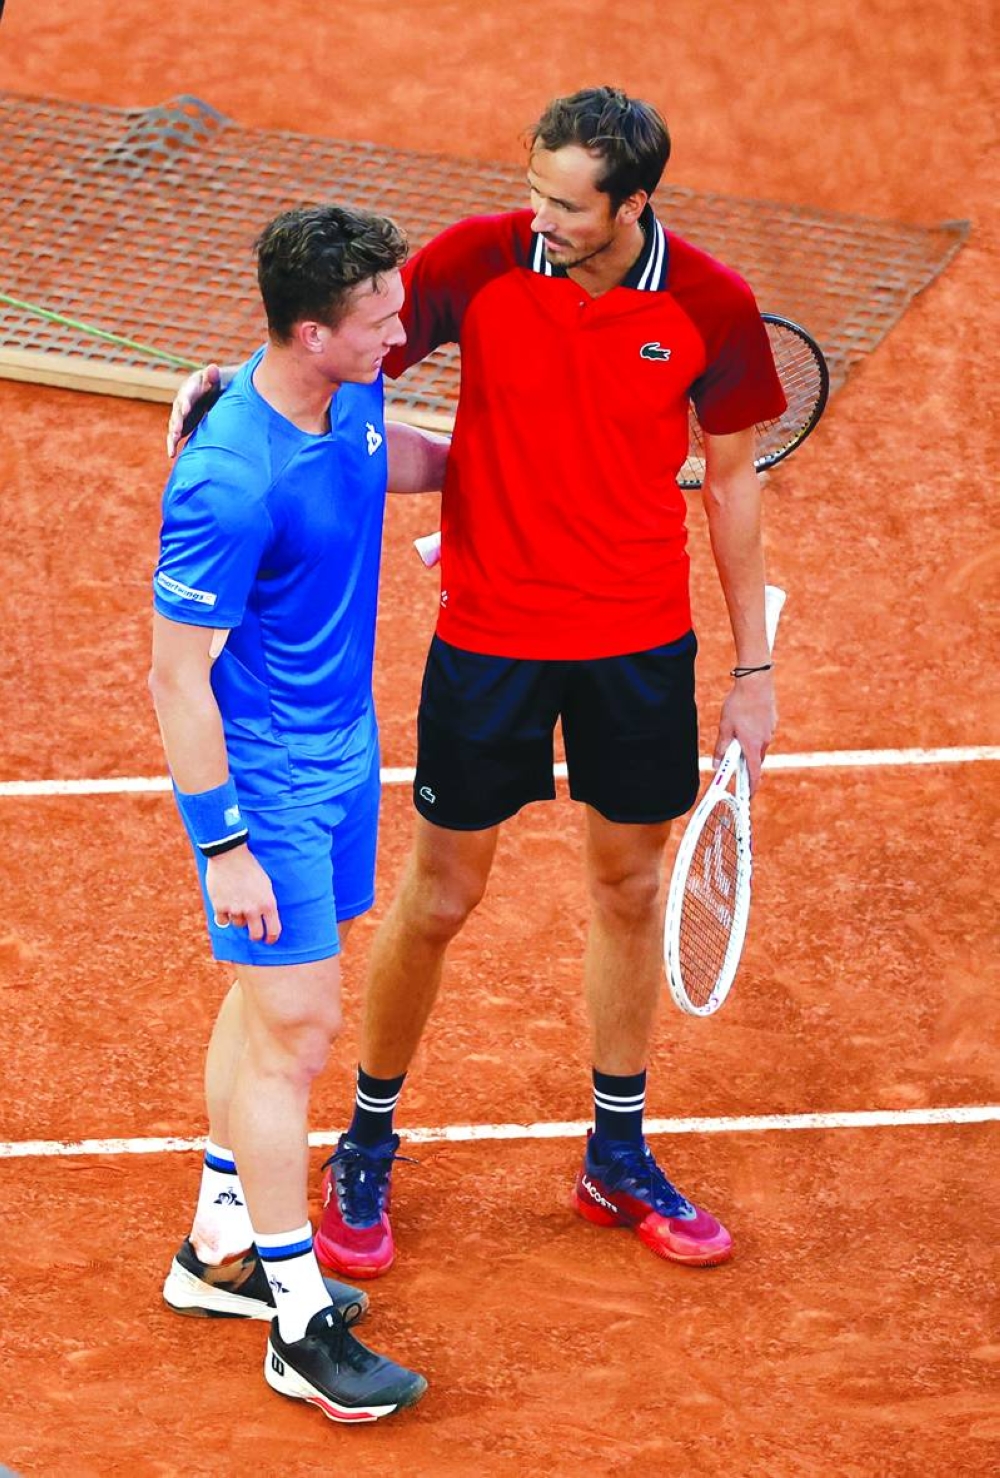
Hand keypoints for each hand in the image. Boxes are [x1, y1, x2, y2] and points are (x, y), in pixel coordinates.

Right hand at [166, 364, 221, 457]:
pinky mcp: (181, 426)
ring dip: (173, 433)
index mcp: (190, 389)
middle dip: (177, 421)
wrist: (211, 393)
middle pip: (177, 412)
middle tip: (178, 430)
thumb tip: (213, 368)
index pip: (186, 395)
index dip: (185, 402)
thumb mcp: (215, 380)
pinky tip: (171, 454)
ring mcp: (180, 414)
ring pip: (174, 424)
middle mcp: (181, 402)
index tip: (186, 409)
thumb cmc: (214, 386)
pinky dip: (172, 444)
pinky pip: (174, 435)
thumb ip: (213, 376)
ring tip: (174, 442)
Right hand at [206, 847, 280, 943]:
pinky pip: (223, 921)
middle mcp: (252, 909)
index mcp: (268, 903)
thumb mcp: (266, 884)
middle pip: (255, 934)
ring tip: (237, 903)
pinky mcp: (220, 907)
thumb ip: (266, 902)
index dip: (271, 938)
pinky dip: (224, 916)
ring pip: (238, 924)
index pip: (273, 930)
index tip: (269, 940)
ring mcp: (236, 909)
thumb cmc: (250, 868)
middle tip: (254, 932)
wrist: (230, 855)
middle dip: (255, 935)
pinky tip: (225, 905)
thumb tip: (266, 919)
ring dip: (238, 918)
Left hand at [713, 671, 776, 794]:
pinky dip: (754, 736)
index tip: (748, 796)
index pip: (754, 773)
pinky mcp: (772, 722)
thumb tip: (716, 764)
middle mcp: (764, 741)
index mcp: (752, 746)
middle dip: (746, 764)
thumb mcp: (725, 727)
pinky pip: (762, 735)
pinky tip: (746, 723)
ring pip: (759, 746)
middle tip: (734, 764)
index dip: (752, 787)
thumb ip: (721, 747)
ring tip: (737, 736)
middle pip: (755, 760)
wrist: (756, 683)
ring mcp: (770, 731)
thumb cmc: (739, 705)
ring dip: (749, 748)